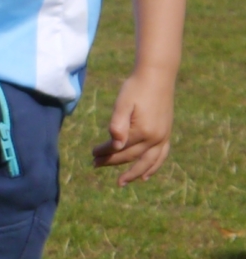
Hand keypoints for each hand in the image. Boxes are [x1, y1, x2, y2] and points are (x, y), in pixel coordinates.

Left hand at [92, 65, 175, 184]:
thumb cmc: (135, 88)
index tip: (91, 154)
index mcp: (143, 131)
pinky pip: (161, 156)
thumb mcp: (122, 103)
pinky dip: (154, 166)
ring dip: (135, 173)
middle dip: (112, 162)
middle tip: (95, 165)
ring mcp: (163, 136)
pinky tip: (146, 175)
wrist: (157, 76)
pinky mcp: (166, 133)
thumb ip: (118, 124)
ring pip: (148, 161)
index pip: (119, 148)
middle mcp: (156, 137)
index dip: (104, 153)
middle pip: (131, 156)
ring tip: (122, 182)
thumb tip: (115, 145)